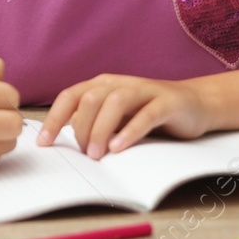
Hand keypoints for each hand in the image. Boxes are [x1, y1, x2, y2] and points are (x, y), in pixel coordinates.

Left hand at [36, 74, 211, 158]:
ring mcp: (145, 91)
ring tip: (98, 154)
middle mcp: (121, 84)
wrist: (195, 104)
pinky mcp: (167, 102)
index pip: (70, 96)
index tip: (43, 143)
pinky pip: (147, 114)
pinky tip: (120, 147)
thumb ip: (94, 123)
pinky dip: (130, 130)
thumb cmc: (149, 114)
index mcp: (104, 85)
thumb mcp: (116, 117)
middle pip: (90, 99)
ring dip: (101, 130)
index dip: (53, 119)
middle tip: (86, 155)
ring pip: (115, 102)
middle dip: (82, 129)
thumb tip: (65, 139)